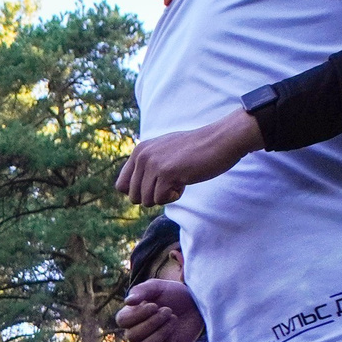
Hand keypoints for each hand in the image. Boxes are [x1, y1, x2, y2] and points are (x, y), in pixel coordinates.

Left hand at [114, 108, 261, 207]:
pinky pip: (160, 199)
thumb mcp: (164, 152)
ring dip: (164, 196)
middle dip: (153, 196)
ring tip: (179, 178)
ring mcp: (153, 164)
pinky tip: (185, 181)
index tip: (157, 184)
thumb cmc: (196, 150)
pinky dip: (174, 196)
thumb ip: (147, 165)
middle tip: (171, 181)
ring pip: (146, 200)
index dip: (139, 192)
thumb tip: (130, 193)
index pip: (121, 185)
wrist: (220, 141)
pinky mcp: (167, 173)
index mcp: (139, 151)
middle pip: (134, 197)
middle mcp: (142, 155)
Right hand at [117, 278, 204, 341]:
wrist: (195, 303)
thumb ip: (141, 290)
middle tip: (168, 310)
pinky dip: (170, 341)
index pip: (122, 321)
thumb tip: (127, 301)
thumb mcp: (157, 287)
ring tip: (174, 318)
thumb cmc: (173, 293)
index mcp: (131, 315)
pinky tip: (176, 329)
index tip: (154, 306)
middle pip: (132, 336)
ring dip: (161, 332)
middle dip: (152, 322)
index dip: (137, 315)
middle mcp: (137, 331)